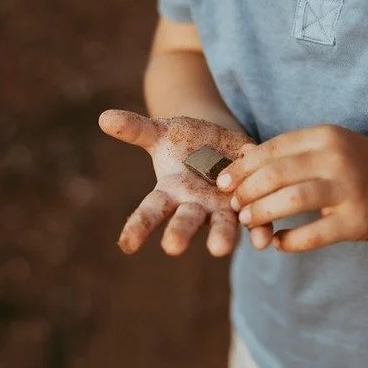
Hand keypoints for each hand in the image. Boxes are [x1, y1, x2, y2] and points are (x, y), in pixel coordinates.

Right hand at [98, 110, 254, 256]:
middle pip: (183, 220)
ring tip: (220, 249)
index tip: (126, 246)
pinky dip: (258, 232)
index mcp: (168, 191)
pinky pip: (255, 221)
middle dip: (179, 233)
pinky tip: (264, 240)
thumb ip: (136, 129)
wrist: (221, 145)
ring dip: (221, 236)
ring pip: (221, 224)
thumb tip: (104, 117)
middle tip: (173, 248)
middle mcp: (193, 205)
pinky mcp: (247, 205)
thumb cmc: (185, 142)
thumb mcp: (162, 132)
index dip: (137, 228)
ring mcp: (221, 207)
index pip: (148, 212)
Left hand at [221, 125, 367, 252]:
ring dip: (261, 213)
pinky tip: (278, 242)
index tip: (223, 184)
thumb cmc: (357, 165)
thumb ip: (287, 152)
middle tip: (235, 206)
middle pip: (275, 174)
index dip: (241, 169)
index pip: (270, 150)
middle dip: (246, 192)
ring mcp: (348, 190)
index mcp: (325, 137)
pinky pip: (311, 235)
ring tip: (250, 221)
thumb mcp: (326, 147)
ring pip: (290, 201)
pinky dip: (288, 241)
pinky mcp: (356, 221)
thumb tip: (240, 157)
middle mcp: (336, 159)